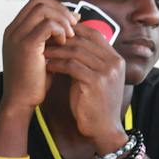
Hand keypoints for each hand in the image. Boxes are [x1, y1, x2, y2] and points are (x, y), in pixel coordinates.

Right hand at [0, 0, 75, 118]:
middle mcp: (13, 30)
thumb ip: (49, 38)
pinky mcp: (26, 45)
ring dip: (61, 19)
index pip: (36, 4)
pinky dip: (60, 30)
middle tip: (74, 24)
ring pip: (43, 9)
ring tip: (70, 34)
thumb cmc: (34, 82)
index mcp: (15, 31)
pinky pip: (47, 25)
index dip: (56, 8)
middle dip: (60, 10)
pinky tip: (65, 42)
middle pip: (39, 2)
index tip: (71, 20)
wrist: (21, 102)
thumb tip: (72, 22)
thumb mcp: (41, 54)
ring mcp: (17, 36)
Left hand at [41, 25, 129, 152]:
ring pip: (76, 51)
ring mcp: (107, 71)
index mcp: (116, 59)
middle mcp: (114, 62)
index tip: (56, 31)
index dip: (74, 30)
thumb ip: (88, 61)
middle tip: (45, 40)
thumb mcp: (95, 78)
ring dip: (57, 51)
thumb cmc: (95, 104)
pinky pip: (72, 66)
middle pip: (84, 40)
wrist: (103, 129)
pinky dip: (57, 64)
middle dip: (62, 39)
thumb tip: (69, 43)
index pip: (95, 33)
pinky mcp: (96, 82)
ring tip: (42, 52)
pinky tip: (47, 66)